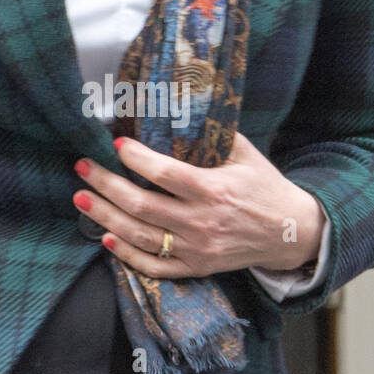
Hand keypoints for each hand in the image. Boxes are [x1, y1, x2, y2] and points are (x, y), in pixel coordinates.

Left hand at [72, 132, 325, 278]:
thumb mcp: (244, 152)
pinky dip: (127, 255)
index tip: (115, 143)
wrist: (293, 234)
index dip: (136, 159)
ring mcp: (198, 250)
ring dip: (105, 217)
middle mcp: (203, 223)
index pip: (165, 174)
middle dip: (105, 184)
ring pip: (141, 237)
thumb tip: (172, 105)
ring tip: (80, 198)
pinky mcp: (197, 268)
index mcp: (215, 190)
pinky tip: (106, 237)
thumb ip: (209, 134)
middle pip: (142, 206)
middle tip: (81, 167)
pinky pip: (155, 267)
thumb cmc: (264, 185)